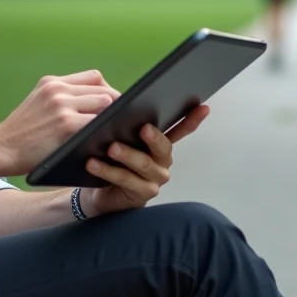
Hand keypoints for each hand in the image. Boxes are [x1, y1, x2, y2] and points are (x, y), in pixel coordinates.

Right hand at [0, 70, 119, 175]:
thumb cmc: (21, 135)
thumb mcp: (37, 106)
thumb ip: (61, 100)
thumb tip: (97, 105)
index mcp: (51, 82)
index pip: (94, 77)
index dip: (108, 91)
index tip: (113, 107)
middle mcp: (57, 89)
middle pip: (103, 89)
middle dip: (116, 106)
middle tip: (123, 123)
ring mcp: (61, 105)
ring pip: (105, 103)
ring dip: (113, 118)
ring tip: (119, 132)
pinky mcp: (66, 124)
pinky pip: (99, 123)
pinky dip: (107, 132)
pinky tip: (110, 142)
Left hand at [79, 104, 210, 216]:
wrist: (100, 192)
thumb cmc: (112, 162)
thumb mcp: (121, 140)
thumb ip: (126, 125)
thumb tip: (115, 102)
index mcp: (161, 145)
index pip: (181, 130)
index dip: (193, 119)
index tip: (203, 107)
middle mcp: (162, 162)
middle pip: (163, 147)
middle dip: (154, 137)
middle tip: (143, 128)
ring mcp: (155, 179)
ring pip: (143, 164)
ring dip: (126, 155)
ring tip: (111, 147)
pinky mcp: (142, 193)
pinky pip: (125, 179)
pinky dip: (108, 171)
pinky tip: (94, 163)